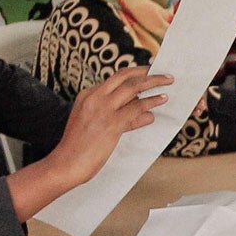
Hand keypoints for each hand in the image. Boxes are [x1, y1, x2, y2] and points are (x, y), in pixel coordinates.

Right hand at [48, 65, 170, 180]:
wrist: (66, 164)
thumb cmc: (80, 149)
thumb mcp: (99, 127)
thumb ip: (124, 119)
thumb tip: (147, 114)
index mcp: (87, 95)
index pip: (114, 80)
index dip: (133, 75)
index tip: (147, 73)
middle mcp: (94, 97)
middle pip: (124, 76)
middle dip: (145, 71)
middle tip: (161, 71)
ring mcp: (102, 109)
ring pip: (133, 87)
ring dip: (153, 82)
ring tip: (168, 81)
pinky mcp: (112, 122)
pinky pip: (137, 107)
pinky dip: (152, 101)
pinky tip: (161, 99)